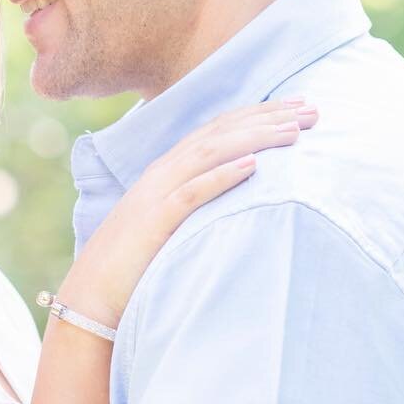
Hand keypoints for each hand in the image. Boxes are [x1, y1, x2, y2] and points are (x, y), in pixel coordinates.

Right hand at [60, 98, 317, 326]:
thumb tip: (240, 197)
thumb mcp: (170, 224)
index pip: (219, 129)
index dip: (260, 114)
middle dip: (268, 117)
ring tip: (293, 132)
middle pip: (221, 131)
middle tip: (313, 109)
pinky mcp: (155, 221)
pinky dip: (222, 176)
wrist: (90, 296)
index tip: (300, 108)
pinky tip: (253, 166)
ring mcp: (157, 194)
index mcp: (167, 170)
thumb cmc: (133, 265)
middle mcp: (163, 172)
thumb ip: (198, 204)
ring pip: (210, 152)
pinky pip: (192, 193)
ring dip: (254, 138)